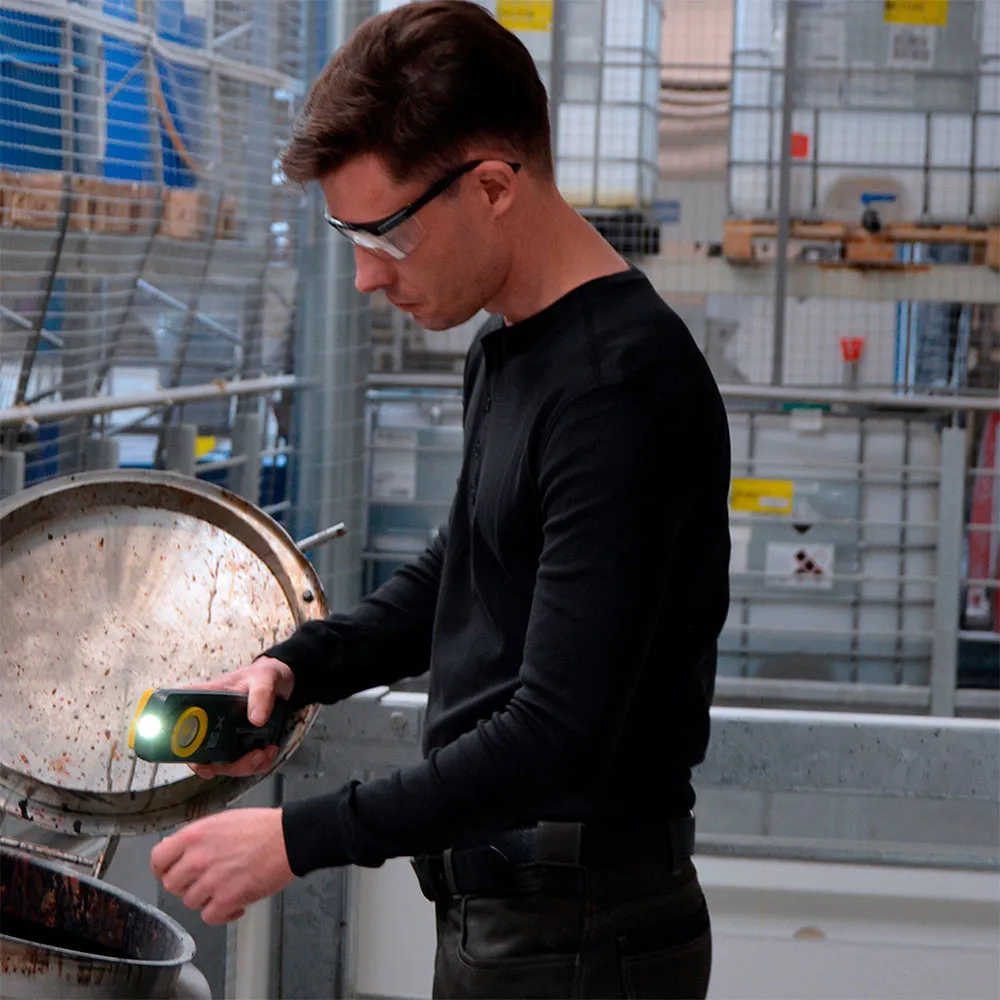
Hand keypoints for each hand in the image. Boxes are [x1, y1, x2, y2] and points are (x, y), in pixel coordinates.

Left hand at [151, 808, 293, 924]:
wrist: (288, 838)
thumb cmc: (262, 827)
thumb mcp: (222, 821)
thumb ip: (198, 837)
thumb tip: (179, 851)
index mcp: (195, 835)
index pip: (158, 859)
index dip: (163, 869)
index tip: (170, 872)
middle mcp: (198, 858)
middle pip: (172, 885)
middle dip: (187, 885)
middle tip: (203, 881)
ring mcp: (211, 880)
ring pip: (191, 902)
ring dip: (206, 899)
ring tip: (224, 889)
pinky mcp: (228, 899)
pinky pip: (210, 917)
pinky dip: (222, 914)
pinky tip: (235, 904)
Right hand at [186, 656, 294, 779]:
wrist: (279, 682)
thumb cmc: (263, 675)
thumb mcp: (265, 678)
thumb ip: (261, 694)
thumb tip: (256, 719)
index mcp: (206, 700)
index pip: (181, 722)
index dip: (180, 747)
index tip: (200, 762)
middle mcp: (210, 720)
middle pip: (201, 754)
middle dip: (224, 765)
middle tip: (252, 756)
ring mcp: (223, 734)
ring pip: (222, 763)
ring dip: (244, 766)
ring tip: (264, 752)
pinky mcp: (238, 744)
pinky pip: (241, 764)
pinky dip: (256, 765)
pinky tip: (268, 752)